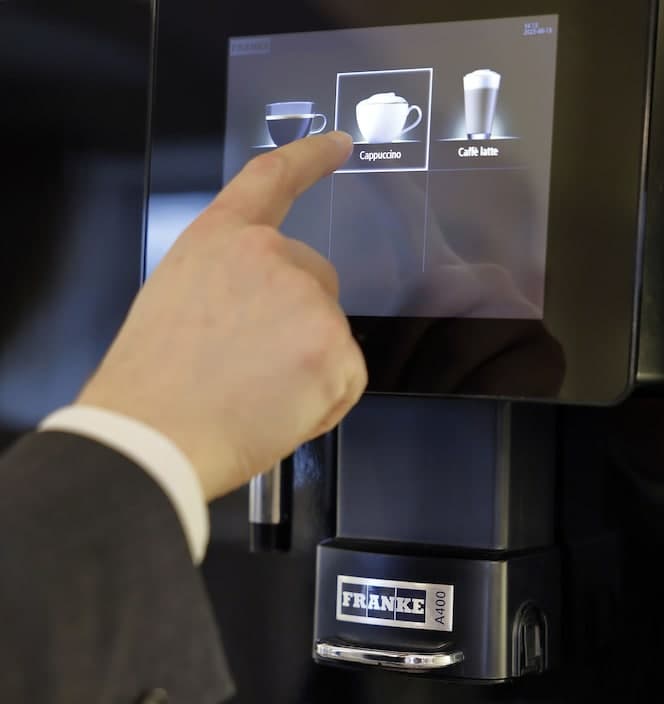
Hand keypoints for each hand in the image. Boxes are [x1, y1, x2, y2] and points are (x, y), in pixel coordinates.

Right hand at [77, 131, 365, 500]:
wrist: (154, 436)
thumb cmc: (151, 387)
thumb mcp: (175, 303)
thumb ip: (227, 285)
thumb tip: (262, 312)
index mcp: (220, 240)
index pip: (271, 179)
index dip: (310, 157)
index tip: (341, 143)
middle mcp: (270, 255)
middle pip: (316, 280)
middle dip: (299, 323)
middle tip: (253, 371)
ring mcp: (307, 301)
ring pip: (330, 335)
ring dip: (308, 367)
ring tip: (254, 400)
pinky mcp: (333, 348)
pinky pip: (348, 378)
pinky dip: (324, 401)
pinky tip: (279, 415)